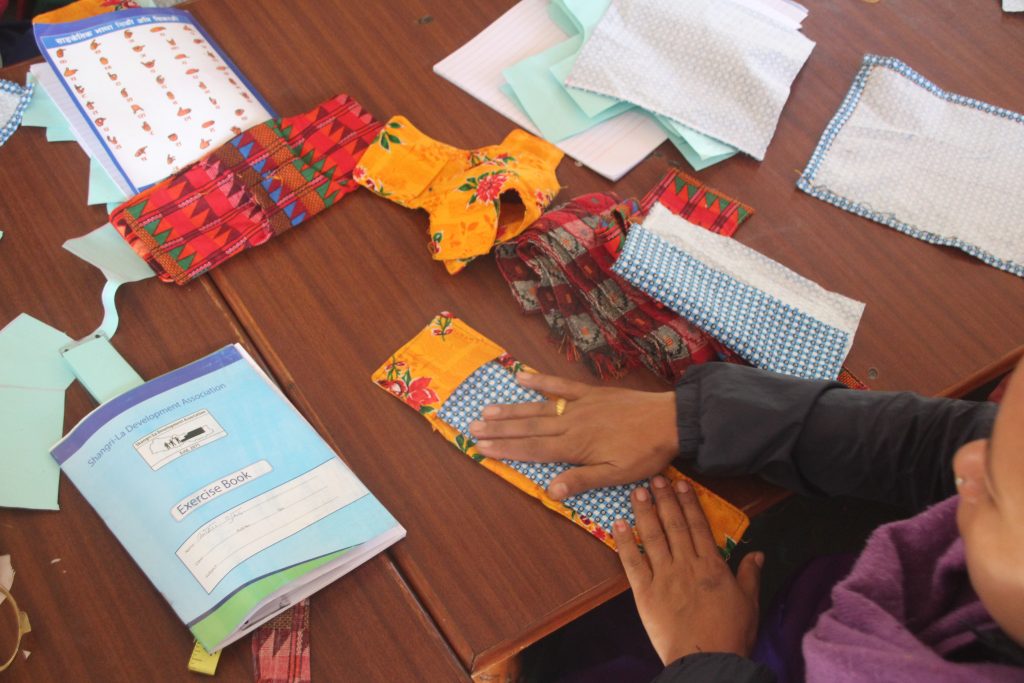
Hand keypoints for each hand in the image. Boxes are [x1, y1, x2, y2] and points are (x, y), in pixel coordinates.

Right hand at [468, 372, 677, 499]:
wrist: (670, 421)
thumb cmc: (645, 453)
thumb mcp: (616, 475)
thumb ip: (582, 480)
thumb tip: (551, 491)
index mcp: (575, 446)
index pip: (532, 449)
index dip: (504, 449)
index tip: (480, 447)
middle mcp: (571, 423)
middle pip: (528, 427)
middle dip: (498, 429)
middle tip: (471, 427)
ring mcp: (580, 405)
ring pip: (538, 407)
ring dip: (511, 409)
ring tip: (486, 409)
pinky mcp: (591, 393)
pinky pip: (561, 386)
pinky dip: (541, 381)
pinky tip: (521, 377)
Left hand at [612, 475, 762, 664]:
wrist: (707, 660)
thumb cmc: (731, 633)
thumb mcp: (749, 602)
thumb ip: (750, 575)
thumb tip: (758, 554)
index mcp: (711, 565)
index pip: (698, 526)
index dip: (689, 503)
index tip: (682, 484)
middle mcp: (686, 564)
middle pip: (674, 525)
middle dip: (664, 499)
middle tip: (656, 478)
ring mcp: (664, 576)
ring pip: (653, 536)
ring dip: (645, 512)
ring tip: (638, 491)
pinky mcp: (645, 592)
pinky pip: (632, 562)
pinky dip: (624, 541)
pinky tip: (618, 523)